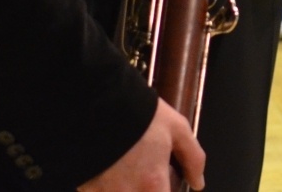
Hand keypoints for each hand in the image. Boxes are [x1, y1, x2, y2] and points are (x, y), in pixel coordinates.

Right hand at [78, 98, 204, 191]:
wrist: (96, 100)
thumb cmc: (139, 113)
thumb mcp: (176, 127)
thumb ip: (193, 158)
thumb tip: (198, 182)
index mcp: (152, 184)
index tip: (163, 186)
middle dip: (145, 190)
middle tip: (145, 176)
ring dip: (124, 188)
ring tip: (124, 169)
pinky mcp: (83, 187)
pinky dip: (105, 187)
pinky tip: (108, 171)